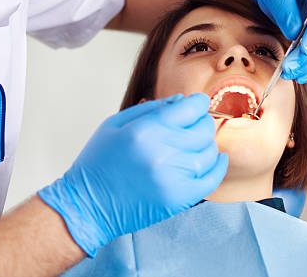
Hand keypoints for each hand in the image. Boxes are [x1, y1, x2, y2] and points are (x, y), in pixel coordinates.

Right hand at [38, 93, 227, 255]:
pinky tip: (216, 159)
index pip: (190, 108)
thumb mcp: (114, 124)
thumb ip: (150, 109)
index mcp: (145, 129)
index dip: (198, 102)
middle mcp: (162, 151)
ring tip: (197, 144)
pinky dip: (218, 167)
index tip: (198, 104)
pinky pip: (211, 179)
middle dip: (203, 122)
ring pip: (209, 152)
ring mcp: (172, 176)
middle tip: (196, 124)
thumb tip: (181, 100)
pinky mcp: (178, 198)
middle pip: (203, 128)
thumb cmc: (98, 163)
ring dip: (207, 144)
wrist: (88, 205)